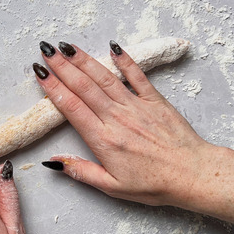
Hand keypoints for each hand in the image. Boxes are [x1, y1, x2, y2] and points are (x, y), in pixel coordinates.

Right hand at [34, 40, 212, 205]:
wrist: (193, 175)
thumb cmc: (154, 184)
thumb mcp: (112, 187)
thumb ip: (81, 172)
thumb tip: (53, 161)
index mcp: (103, 140)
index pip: (71, 107)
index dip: (53, 87)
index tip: (40, 72)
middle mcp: (117, 118)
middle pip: (83, 86)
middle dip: (62, 66)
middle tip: (46, 49)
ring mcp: (136, 106)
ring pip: (104, 77)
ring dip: (84, 60)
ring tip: (67, 46)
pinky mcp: (155, 100)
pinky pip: (137, 75)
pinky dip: (124, 60)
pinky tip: (113, 47)